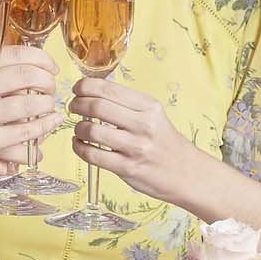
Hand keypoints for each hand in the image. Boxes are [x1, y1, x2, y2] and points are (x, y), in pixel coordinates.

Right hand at [0, 46, 63, 181]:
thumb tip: (32, 63)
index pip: (14, 54)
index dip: (41, 59)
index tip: (51, 66)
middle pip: (26, 76)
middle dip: (47, 82)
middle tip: (51, 87)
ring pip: (29, 106)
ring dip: (48, 107)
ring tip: (50, 109)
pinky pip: (25, 136)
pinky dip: (42, 131)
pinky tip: (47, 129)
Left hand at [68, 78, 199, 204]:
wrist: (186, 173)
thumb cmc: (165, 142)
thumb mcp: (153, 115)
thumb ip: (127, 103)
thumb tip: (93, 90)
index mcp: (149, 106)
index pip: (108, 89)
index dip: (85, 86)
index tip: (78, 89)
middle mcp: (144, 124)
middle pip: (97, 106)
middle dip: (77, 104)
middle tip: (73, 107)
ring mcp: (135, 147)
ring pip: (92, 131)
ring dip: (78, 128)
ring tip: (80, 129)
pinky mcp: (127, 168)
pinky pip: (92, 155)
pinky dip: (79, 147)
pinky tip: (80, 144)